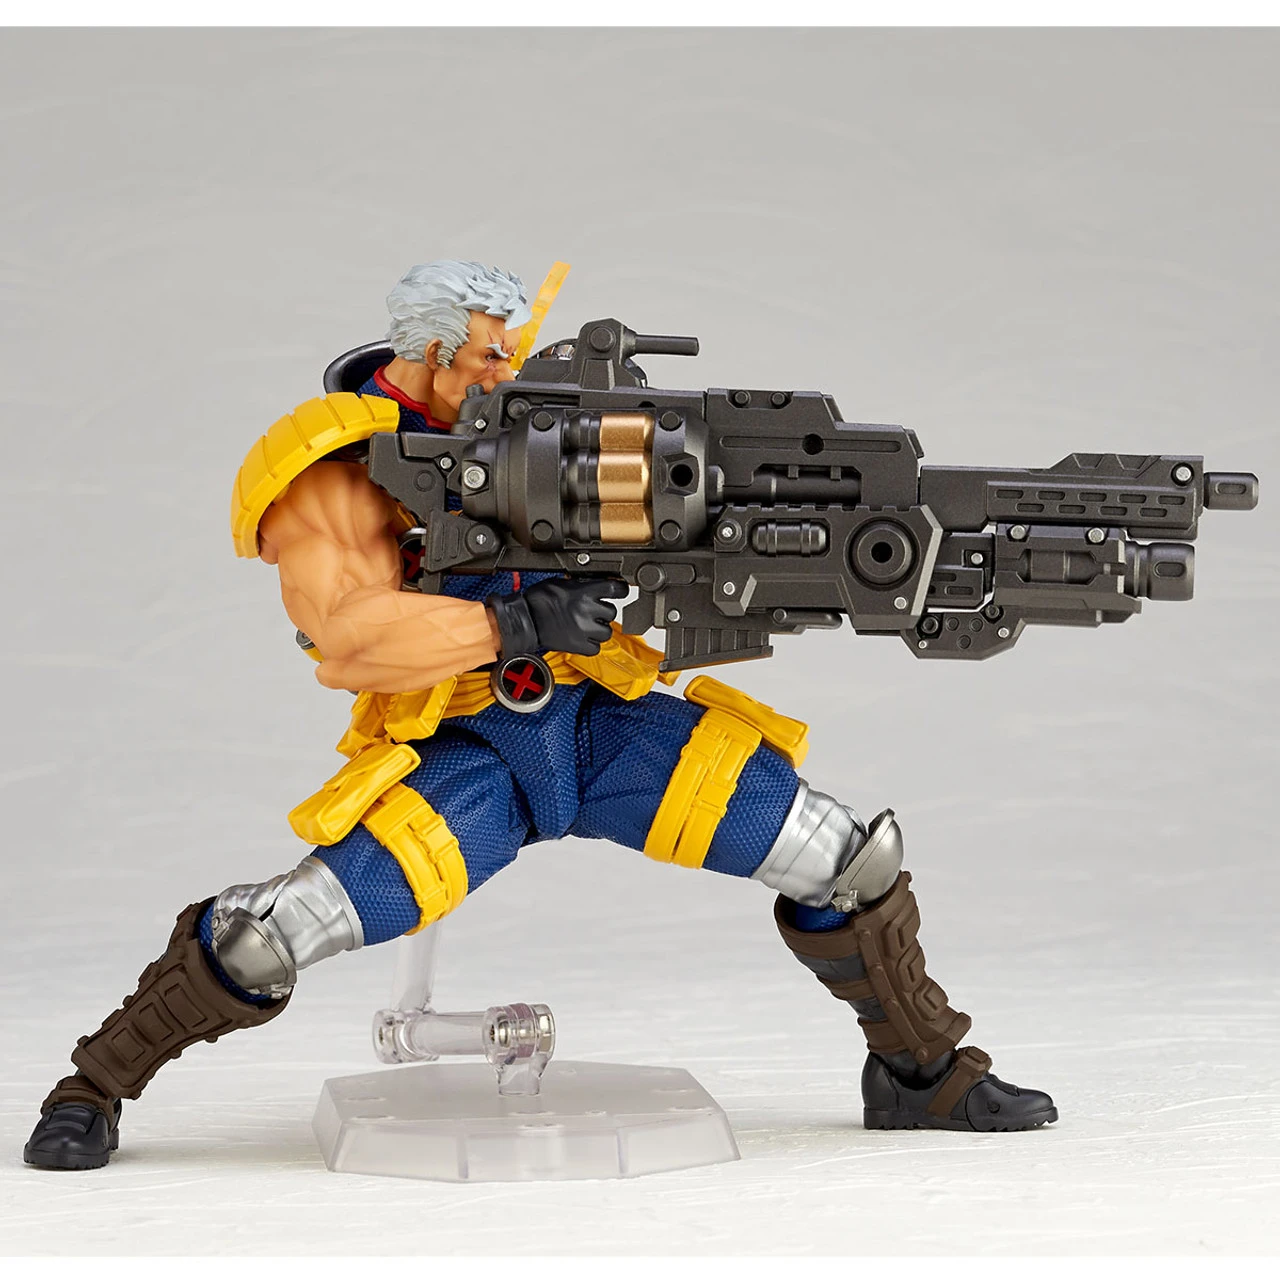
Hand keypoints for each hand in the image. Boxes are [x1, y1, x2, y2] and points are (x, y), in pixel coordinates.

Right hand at [487, 578, 628, 656]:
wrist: (525, 618)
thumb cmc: (539, 599)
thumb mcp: (563, 583)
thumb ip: (583, 585)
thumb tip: (597, 585)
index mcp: (584, 592)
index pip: (617, 589)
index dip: (620, 590)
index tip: (618, 591)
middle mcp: (587, 610)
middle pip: (612, 612)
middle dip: (604, 611)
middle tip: (592, 611)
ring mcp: (584, 629)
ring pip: (608, 631)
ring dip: (600, 628)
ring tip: (587, 625)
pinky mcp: (578, 645)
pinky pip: (596, 648)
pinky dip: (592, 644)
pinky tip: (583, 637)